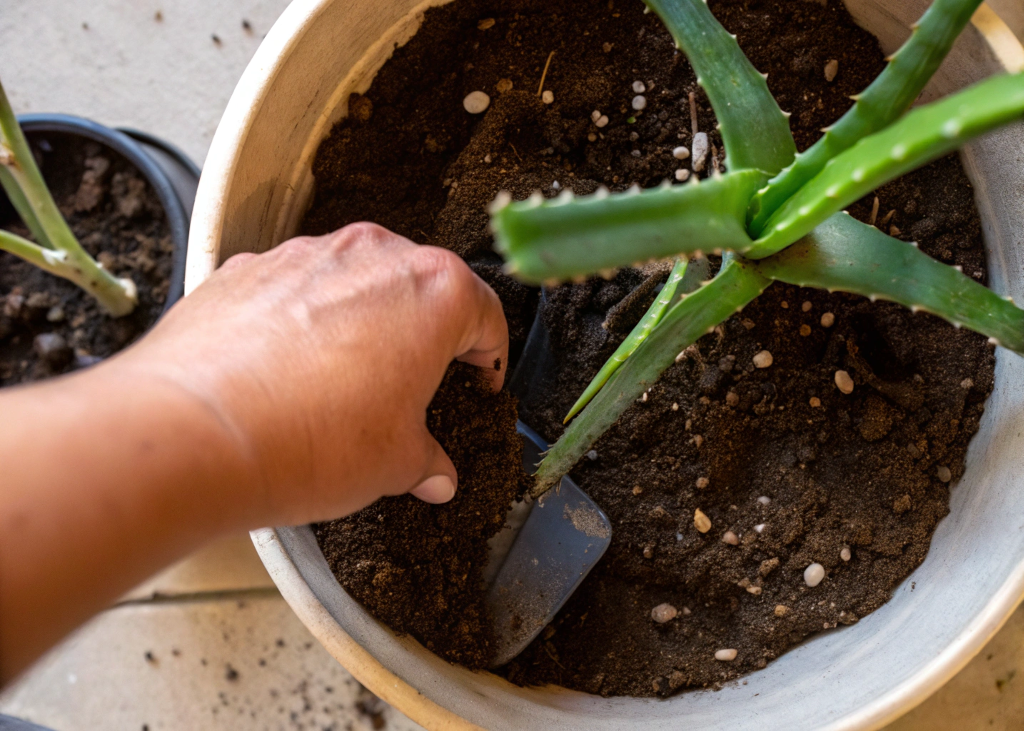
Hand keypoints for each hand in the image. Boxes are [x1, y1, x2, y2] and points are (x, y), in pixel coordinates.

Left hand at [114, 222, 508, 524]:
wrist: (197, 432)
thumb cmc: (310, 440)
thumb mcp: (394, 463)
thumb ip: (426, 460)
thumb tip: (433, 472)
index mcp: (433, 291)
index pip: (486, 315)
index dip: (488, 358)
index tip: (478, 385)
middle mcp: (374, 255)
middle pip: (420, 288)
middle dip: (424, 335)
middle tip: (415, 386)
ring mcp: (306, 255)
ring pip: (356, 283)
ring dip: (362, 323)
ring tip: (343, 384)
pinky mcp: (249, 268)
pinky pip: (295, 289)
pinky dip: (302, 320)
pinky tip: (287, 372)